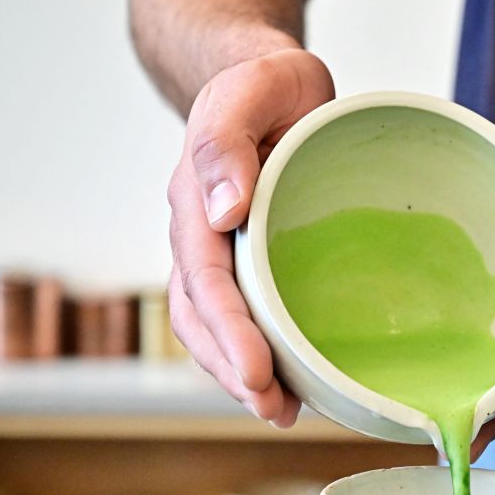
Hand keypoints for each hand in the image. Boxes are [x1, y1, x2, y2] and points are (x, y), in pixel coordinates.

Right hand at [167, 49, 333, 425]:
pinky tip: (296, 383)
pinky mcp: (252, 263)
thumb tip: (224, 209)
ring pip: (217, 327)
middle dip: (234, 370)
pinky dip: (265, 354)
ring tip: (282, 412)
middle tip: (275, 410)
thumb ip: (226, 139)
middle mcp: (202, 235)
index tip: (256, 372)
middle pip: (204, 317)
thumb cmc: (267, 84)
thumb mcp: (256, 86)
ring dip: (244, 375)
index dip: (229, 332)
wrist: (270, 82)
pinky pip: (248, 316)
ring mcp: (224, 252)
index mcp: (198, 201)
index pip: (205, 279)